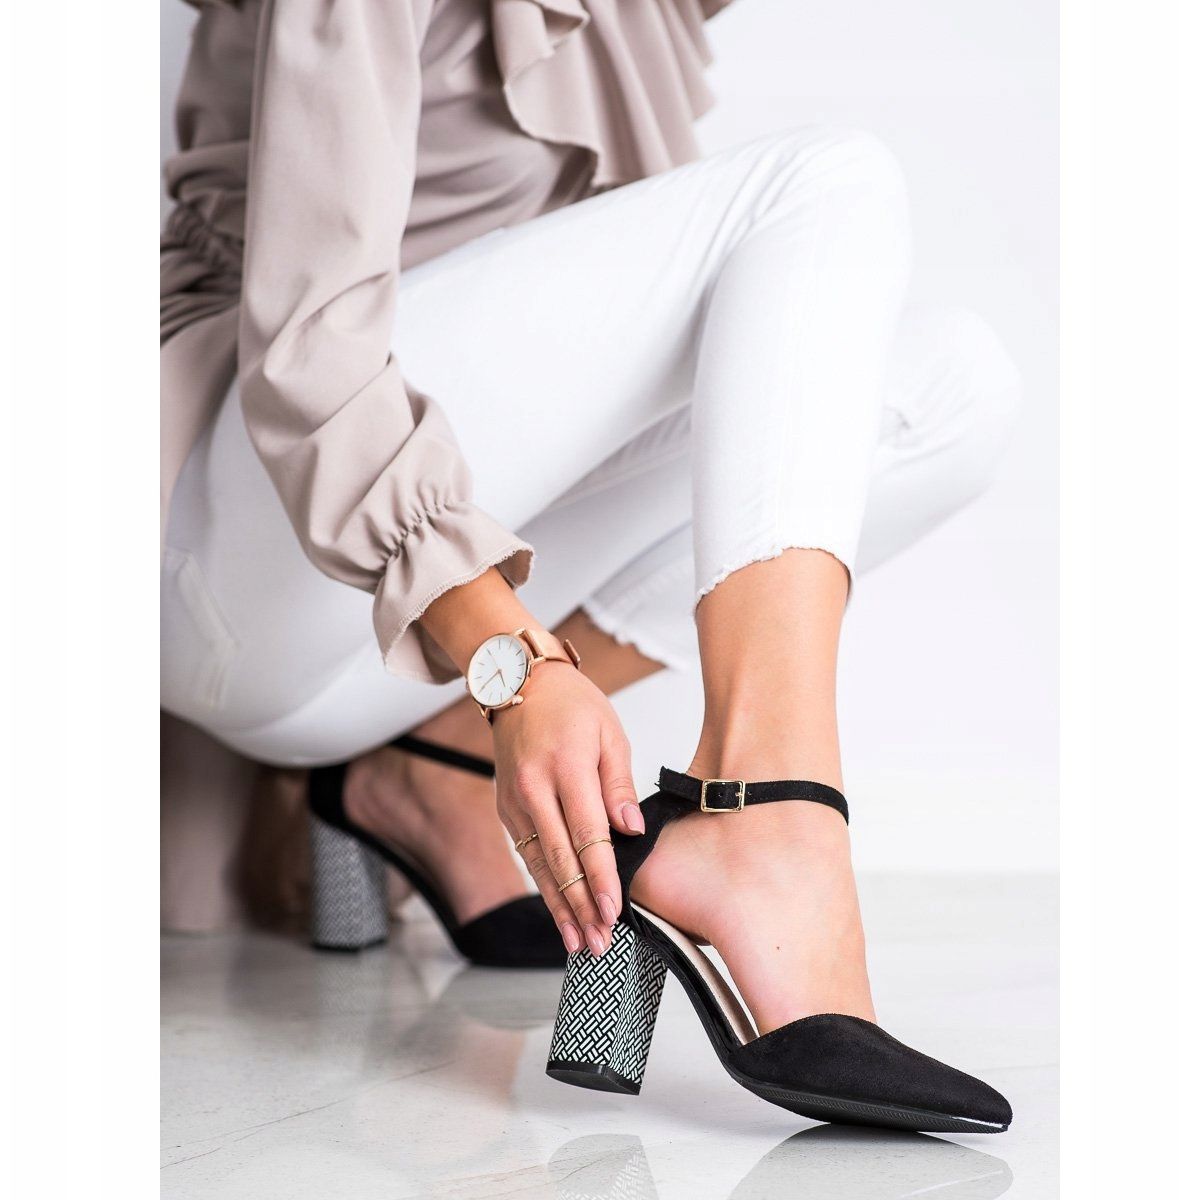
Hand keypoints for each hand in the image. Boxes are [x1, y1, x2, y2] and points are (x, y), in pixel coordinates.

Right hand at [491, 662, 643, 955]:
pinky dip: (545, 885)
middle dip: (581, 906)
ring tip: (579, 941)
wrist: (518, 682)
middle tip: (599, 941)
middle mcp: (533, 788)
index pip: (587, 834)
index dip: (601, 878)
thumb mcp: (610, 733)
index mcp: (565, 766)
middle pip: (560, 859)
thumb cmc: (571, 704)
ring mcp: (514, 801)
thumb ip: (620, 786)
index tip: (614, 910)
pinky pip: (527, 854)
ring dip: (560, 907)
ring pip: (539, 865)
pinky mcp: (505, 808)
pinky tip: (560, 910)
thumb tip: (631, 832)